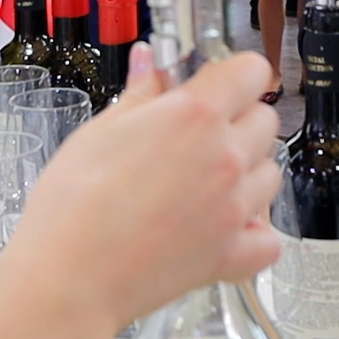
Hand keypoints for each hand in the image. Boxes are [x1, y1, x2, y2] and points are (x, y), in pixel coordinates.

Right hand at [0, 46, 282, 338]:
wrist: (68, 274)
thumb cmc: (73, 204)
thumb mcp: (100, 131)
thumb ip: (140, 94)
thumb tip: (151, 65)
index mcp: (196, 115)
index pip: (251, 71)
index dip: (234, 73)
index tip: (216, 84)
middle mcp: (226, 157)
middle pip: (265, 120)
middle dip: (239, 119)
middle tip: (200, 134)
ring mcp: (234, 208)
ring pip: (270, 173)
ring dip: (249, 172)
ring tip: (207, 181)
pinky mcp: (231, 254)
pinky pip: (269, 239)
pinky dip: (256, 233)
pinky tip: (227, 227)